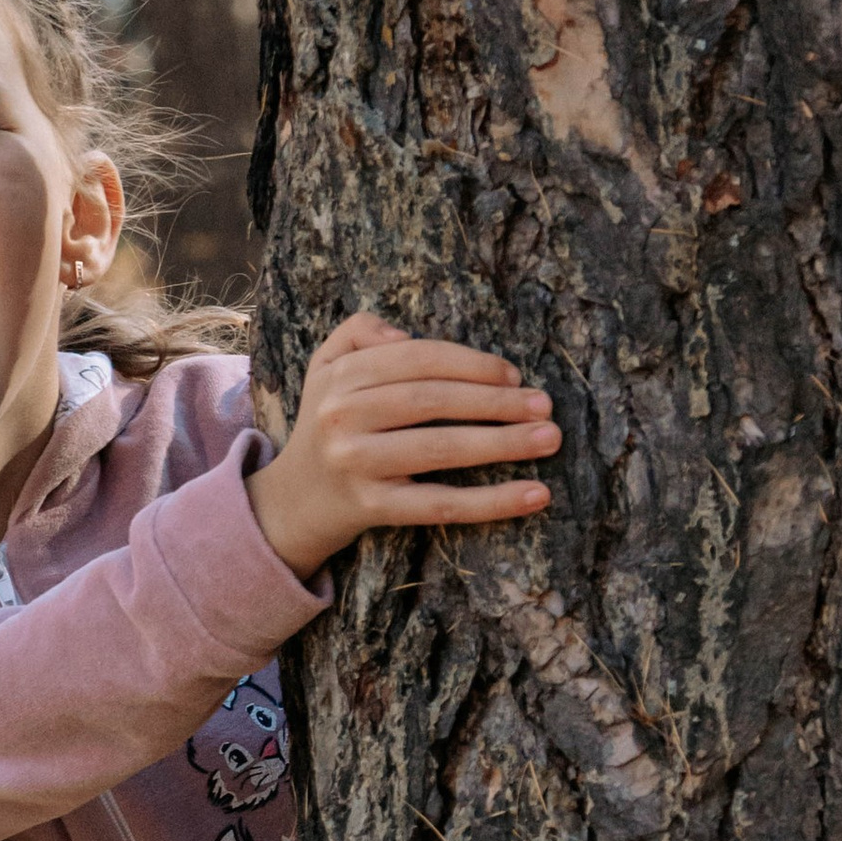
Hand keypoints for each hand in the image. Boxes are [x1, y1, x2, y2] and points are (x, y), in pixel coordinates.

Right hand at [245, 308, 560, 577]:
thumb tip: (405, 336)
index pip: (418, 359)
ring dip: (505, 443)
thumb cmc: (329, 424)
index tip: (514, 375)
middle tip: (545, 405)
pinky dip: (493, 502)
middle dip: (497, 401)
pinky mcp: (371, 508)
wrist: (292, 501)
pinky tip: (536, 495)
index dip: (471, 364)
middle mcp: (342, 416)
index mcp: (341, 376)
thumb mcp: (327, 366)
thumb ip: (359, 332)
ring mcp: (356, 464)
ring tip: (549, 439)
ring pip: (442, 449)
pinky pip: (441, 504)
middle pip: (433, 401)